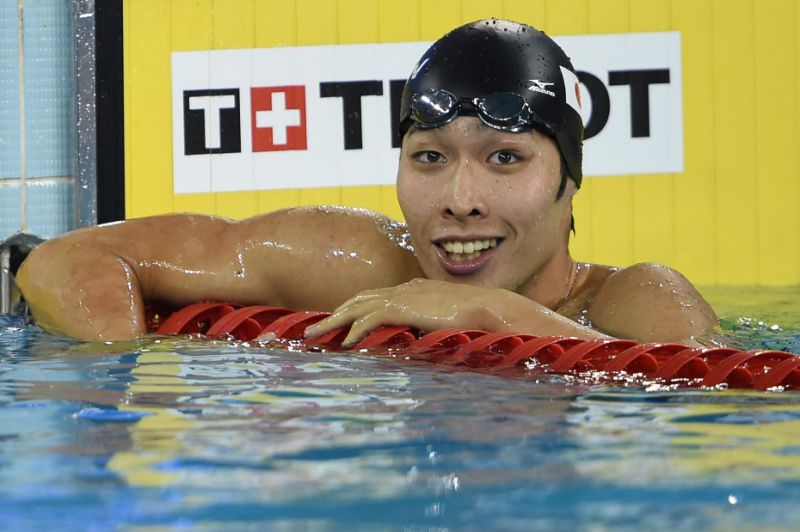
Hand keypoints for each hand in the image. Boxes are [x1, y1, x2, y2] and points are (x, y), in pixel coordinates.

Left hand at [304, 278, 502, 345]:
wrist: (487, 306)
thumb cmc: (475, 315)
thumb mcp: (448, 316)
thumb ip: (432, 320)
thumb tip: (425, 333)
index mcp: (413, 288)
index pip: (375, 296)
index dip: (355, 307)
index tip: (339, 319)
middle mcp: (404, 289)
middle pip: (359, 299)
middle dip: (336, 313)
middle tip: (314, 328)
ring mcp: (403, 296)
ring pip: (357, 306)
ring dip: (334, 320)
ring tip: (316, 335)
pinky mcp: (403, 308)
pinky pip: (370, 319)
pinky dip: (355, 330)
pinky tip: (345, 343)